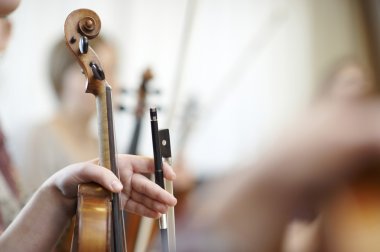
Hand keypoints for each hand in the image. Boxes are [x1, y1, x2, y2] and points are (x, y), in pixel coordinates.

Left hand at [46, 154, 176, 217]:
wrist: (63, 193)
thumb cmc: (72, 176)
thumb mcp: (83, 171)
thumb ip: (101, 174)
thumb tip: (118, 186)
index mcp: (120, 162)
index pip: (145, 163)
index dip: (160, 167)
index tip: (170, 175)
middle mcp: (124, 175)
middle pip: (147, 183)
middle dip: (160, 192)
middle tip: (171, 200)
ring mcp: (123, 190)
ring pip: (143, 196)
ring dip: (155, 203)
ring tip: (165, 210)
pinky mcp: (119, 202)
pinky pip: (135, 206)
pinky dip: (146, 211)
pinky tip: (155, 214)